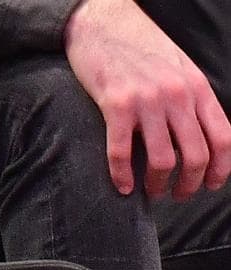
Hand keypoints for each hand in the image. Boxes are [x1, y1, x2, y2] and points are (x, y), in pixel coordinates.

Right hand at [64, 0, 230, 198]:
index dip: (219, 169)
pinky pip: (120, 151)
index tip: (208, 185)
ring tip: (150, 192)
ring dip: (157, 185)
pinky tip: (122, 187)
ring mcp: (146, 100)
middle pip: (195, 155)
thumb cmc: (137, 47)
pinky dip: (121, 176)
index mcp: (196, 87)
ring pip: (162, 160)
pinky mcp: (115, 104)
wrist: (102, 22)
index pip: (221, 138)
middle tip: (177, 196)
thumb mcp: (177, 69)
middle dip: (188, 185)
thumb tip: (196, 133)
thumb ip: (189, 98)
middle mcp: (177, 95)